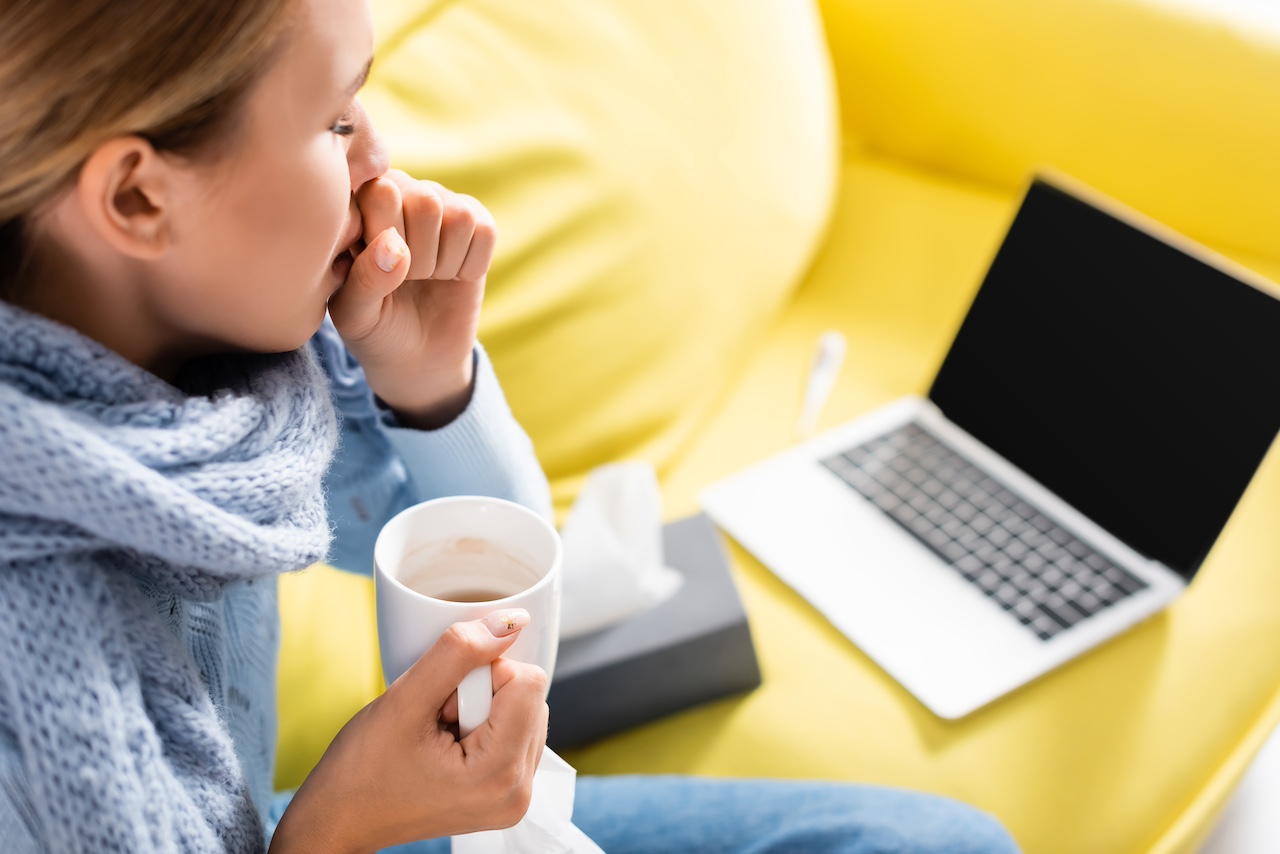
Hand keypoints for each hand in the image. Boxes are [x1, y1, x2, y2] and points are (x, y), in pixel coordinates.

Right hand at [269, 611, 548, 852]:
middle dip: (483, 692)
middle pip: (529, 695)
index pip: (529, 681)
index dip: (483, 673)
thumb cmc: (362, 770)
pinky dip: (485, 725)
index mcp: (500, 774)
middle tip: (436, 720)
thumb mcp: (405, 700)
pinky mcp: (508, 794)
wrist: (340, 819)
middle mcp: (519, 792)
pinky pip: (517, 732)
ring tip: (439, 734)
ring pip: (525, 710)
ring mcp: (516, 797)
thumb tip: (512, 621)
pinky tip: (448, 744)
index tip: (442, 701)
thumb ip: (459, 653)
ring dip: (483, 707)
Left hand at [327, 170, 495, 428]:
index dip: (385, 239)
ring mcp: (442, 203)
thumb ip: (365, 280)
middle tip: (407, 280)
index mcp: (360, 202)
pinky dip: (471, 266)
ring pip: (460, 217)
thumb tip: (396, 247)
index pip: (383, 192)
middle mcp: (403, 191)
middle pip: (427, 202)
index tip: (376, 272)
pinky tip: (453, 276)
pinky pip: (486, 232)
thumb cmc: (374, 326)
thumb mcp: (355, 314)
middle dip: (420, 258)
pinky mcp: (477, 223)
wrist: (415, 354)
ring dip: (446, 262)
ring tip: (428, 277)